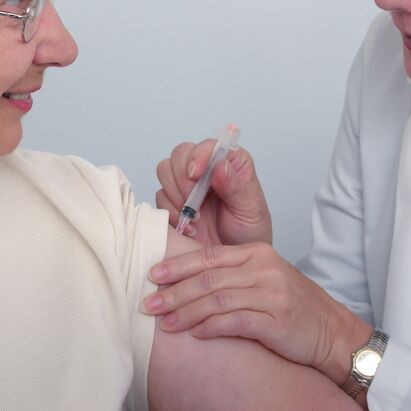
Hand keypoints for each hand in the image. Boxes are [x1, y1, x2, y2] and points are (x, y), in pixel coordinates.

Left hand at [143, 243, 370, 384]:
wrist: (332, 332)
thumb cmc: (293, 307)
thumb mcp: (263, 279)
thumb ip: (230, 275)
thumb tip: (184, 282)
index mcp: (257, 253)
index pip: (209, 256)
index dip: (178, 265)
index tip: (152, 275)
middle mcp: (264, 269)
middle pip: (209, 278)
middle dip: (174, 291)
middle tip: (149, 303)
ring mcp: (272, 294)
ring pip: (218, 299)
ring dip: (187, 312)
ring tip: (165, 324)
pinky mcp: (277, 321)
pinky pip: (236, 322)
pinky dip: (211, 328)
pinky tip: (195, 334)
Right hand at [155, 139, 271, 246]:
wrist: (234, 264)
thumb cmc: (249, 233)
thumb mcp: (251, 210)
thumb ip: (236, 187)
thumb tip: (221, 165)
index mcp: (230, 163)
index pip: (208, 146)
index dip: (199, 155)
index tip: (197, 174)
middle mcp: (207, 169)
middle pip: (181, 153)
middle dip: (183, 177)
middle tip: (193, 201)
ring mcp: (187, 185)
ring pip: (165, 170)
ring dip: (175, 194)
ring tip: (195, 217)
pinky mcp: (173, 202)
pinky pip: (160, 197)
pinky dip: (171, 212)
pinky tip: (189, 227)